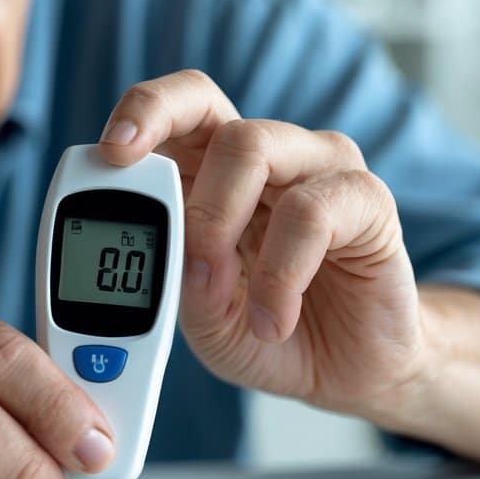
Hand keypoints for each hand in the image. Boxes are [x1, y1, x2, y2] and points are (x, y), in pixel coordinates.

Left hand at [98, 70, 427, 417]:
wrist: (343, 372)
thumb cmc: (265, 328)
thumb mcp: (200, 316)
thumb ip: (179, 278)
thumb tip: (180, 248)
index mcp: (212, 168)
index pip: (177, 106)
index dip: (143, 112)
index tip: (111, 153)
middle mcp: (267, 153)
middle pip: (207, 105)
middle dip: (170, 171)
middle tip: (177, 245)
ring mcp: (320, 168)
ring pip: (254, 147)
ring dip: (219, 224)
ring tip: (229, 301)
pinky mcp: (368, 201)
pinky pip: (313, 211)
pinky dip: (281, 274)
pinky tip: (274, 320)